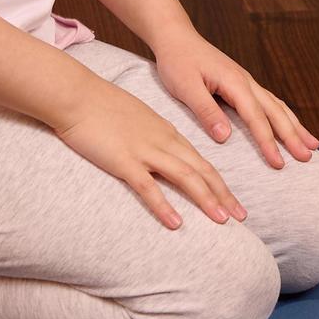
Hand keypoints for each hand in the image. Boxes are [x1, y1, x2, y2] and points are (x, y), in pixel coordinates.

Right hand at [53, 82, 246, 230]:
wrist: (76, 94)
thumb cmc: (101, 106)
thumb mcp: (137, 119)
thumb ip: (152, 136)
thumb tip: (160, 153)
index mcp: (167, 133)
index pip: (202, 162)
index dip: (221, 184)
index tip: (235, 203)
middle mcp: (163, 142)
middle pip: (202, 171)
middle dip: (224, 195)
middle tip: (242, 218)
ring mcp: (145, 151)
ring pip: (185, 177)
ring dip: (206, 200)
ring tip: (223, 221)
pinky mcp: (124, 161)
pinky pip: (148, 187)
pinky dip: (164, 206)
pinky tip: (176, 223)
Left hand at [152, 34, 318, 170]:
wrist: (176, 37)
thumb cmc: (178, 61)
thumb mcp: (185, 87)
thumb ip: (206, 111)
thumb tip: (225, 137)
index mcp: (235, 83)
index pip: (256, 118)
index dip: (268, 142)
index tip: (278, 163)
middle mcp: (247, 82)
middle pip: (275, 112)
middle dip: (293, 136)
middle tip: (307, 157)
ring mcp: (247, 82)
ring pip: (278, 107)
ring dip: (295, 126)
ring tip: (313, 145)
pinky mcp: (242, 84)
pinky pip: (270, 103)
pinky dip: (284, 116)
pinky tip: (291, 125)